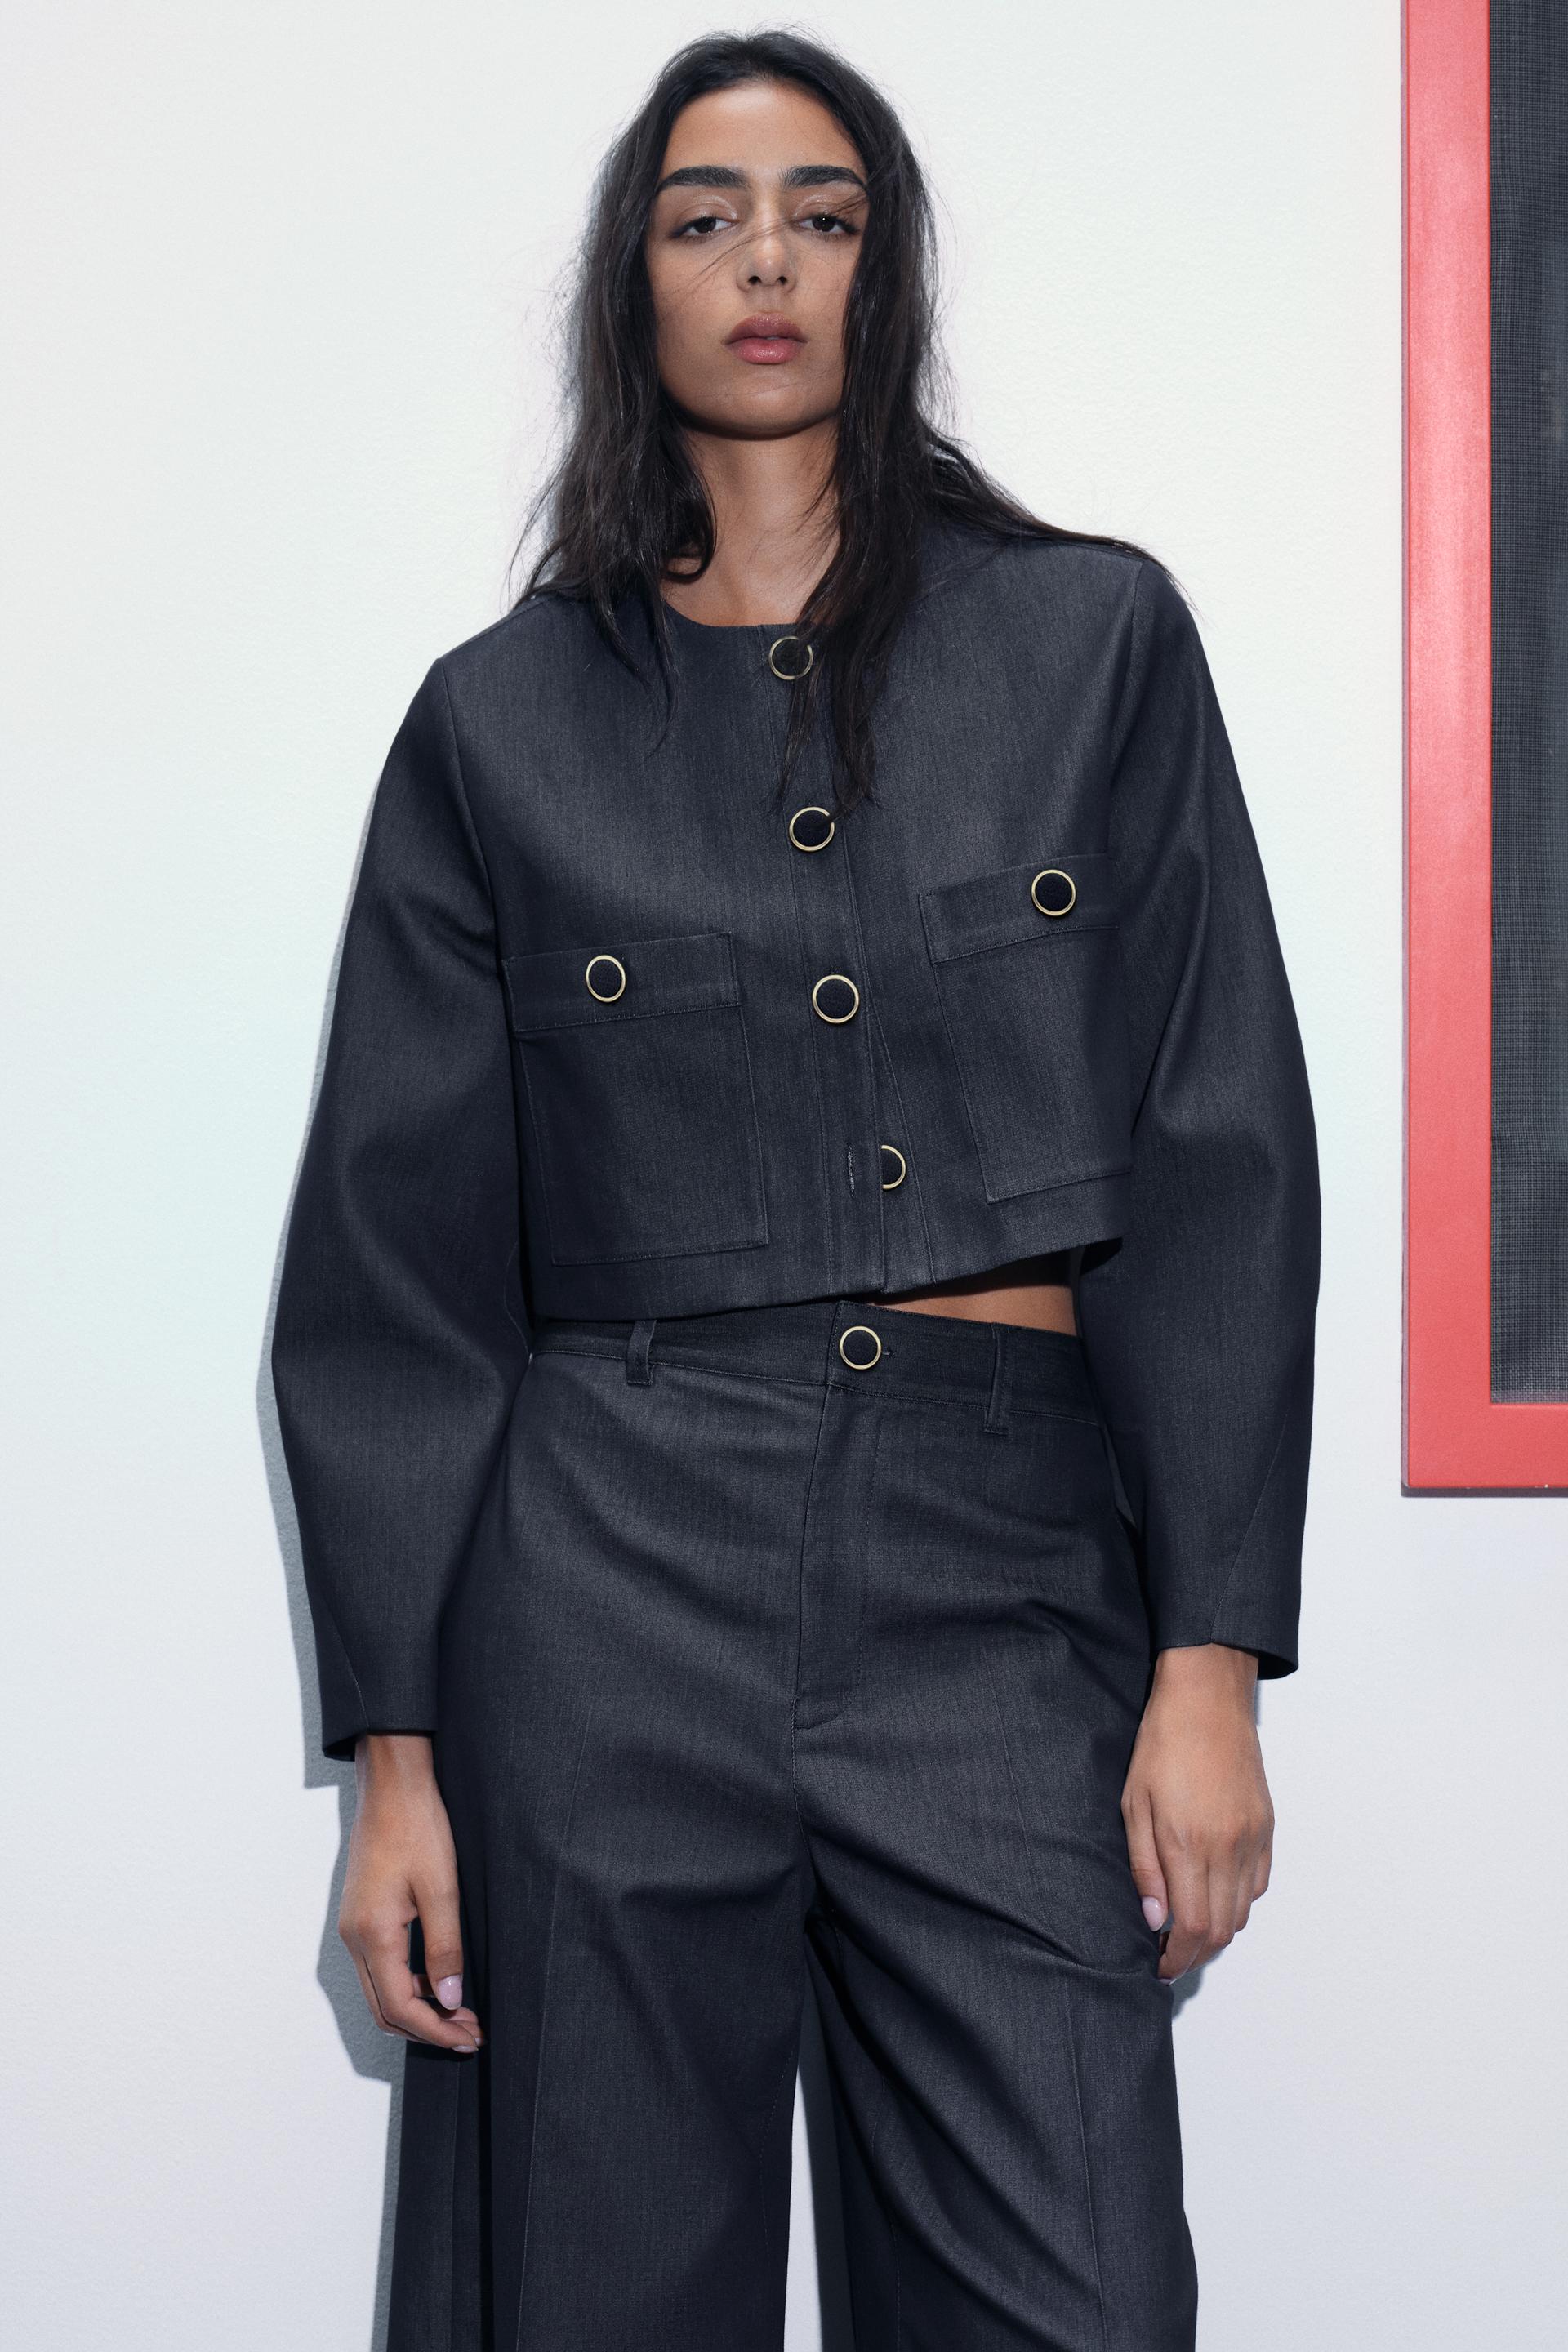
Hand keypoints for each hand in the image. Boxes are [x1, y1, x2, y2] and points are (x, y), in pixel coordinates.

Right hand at [338, 1734, 482, 2052]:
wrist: (391, 1787)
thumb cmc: (417, 1827)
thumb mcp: (442, 1888)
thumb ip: (445, 1947)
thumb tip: (450, 2000)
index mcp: (372, 1934)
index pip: (400, 2007)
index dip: (435, 2031)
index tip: (468, 2038)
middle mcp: (354, 1938)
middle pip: (385, 2009)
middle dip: (427, 2028)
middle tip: (470, 2033)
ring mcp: (353, 1927)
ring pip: (380, 1991)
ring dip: (418, 2008)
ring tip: (460, 2011)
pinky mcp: (360, 1916)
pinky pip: (378, 1967)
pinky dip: (407, 1985)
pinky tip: (438, 1979)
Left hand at [1121, 1644, 1272, 1982]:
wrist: (1208, 1700)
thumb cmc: (1163, 1744)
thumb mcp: (1134, 1803)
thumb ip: (1144, 1867)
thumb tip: (1154, 1919)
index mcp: (1189, 1844)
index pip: (1192, 1928)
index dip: (1176, 1958)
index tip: (1159, 1966)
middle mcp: (1227, 1848)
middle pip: (1221, 1929)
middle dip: (1195, 1953)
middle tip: (1169, 1954)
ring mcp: (1252, 1838)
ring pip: (1242, 1911)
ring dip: (1216, 1930)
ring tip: (1188, 1927)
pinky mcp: (1266, 1827)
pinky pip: (1258, 1884)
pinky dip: (1238, 1901)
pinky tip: (1214, 1892)